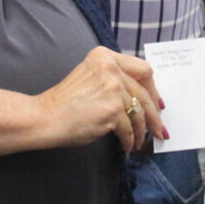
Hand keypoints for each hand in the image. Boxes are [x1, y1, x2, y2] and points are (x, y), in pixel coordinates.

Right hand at [36, 46, 165, 152]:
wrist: (44, 118)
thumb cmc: (65, 103)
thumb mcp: (91, 78)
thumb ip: (114, 80)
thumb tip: (142, 100)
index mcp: (104, 56)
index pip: (142, 69)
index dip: (153, 89)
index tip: (159, 104)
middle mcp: (111, 67)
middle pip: (144, 92)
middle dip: (154, 115)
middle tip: (160, 130)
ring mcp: (112, 86)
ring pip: (139, 112)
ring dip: (141, 131)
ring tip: (140, 143)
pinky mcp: (112, 108)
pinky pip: (128, 128)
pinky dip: (129, 140)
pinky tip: (127, 147)